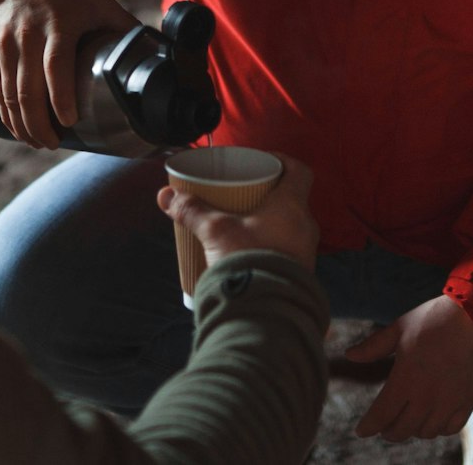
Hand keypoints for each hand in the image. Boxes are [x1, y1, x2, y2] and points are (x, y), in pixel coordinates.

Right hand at [0, 0, 137, 147]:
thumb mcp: (99, 3)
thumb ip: (125, 28)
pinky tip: (17, 128)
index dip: (61, 96)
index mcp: (58, 23)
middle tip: (54, 144)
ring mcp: (4, 42)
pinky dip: (5, 113)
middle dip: (39, 124)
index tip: (70, 122)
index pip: (56, 65)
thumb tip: (159, 55)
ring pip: (8, 94)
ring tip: (38, 142)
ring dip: (22, 125)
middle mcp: (27, 33)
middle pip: (28, 89)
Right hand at [156, 153, 318, 268]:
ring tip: (244, 225)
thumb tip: (166, 196)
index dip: (283, 161)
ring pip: (290, 227)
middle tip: (247, 195)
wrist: (265, 312)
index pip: (299, 171)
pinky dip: (272, 246)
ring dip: (271, 223)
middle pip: (293, 200)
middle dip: (270, 196)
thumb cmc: (247, 260)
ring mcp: (306, 253)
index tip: (264, 162)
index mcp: (292, 207)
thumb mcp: (215, 231)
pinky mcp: (300, 275)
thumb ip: (192, 211)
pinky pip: (288, 251)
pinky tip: (250, 253)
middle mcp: (305, 227)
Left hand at [346, 295, 472, 441]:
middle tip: (384, 427)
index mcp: (406, 379)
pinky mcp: (469, 401)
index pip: (382, 414)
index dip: (369, 426)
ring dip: (414, 429)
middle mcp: (427, 397)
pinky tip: (434, 419)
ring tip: (409, 420)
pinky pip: (451, 428)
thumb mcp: (400, 328)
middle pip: (402, 430)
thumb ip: (373, 346)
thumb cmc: (434, 318)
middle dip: (389, 431)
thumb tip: (349, 356)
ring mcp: (450, 401)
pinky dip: (439, 428)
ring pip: (426, 432)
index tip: (361, 431)